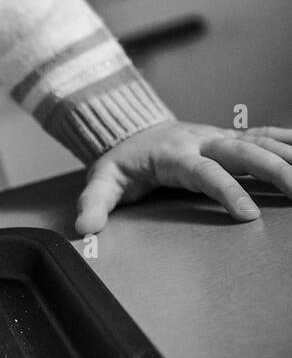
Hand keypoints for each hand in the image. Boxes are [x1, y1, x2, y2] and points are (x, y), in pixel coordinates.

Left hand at [75, 122, 291, 234]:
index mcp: (173, 154)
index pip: (204, 171)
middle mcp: (201, 141)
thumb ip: (94, 204)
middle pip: (242, 151)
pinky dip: (288, 141)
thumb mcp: (102, 180)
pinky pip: (264, 135)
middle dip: (272, 169)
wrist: (130, 127)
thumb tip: (86, 229)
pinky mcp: (230, 137)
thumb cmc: (122, 160)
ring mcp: (218, 137)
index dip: (226, 190)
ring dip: (287, 156)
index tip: (248, 214)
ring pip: (260, 142)